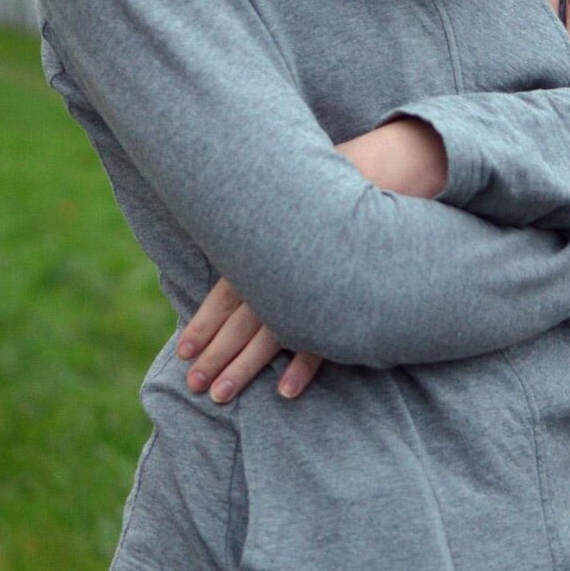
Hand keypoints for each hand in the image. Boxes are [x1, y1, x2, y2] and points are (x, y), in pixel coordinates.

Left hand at [175, 127, 434, 404]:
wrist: (387, 174)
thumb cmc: (336, 186)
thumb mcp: (287, 204)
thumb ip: (267, 232)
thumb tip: (249, 251)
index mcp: (260, 248)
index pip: (222, 295)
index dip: (201, 325)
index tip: (183, 351)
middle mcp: (278, 269)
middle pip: (237, 323)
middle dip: (213, 356)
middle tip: (194, 387)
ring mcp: (309, 286)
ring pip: (267, 338)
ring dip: (241, 368)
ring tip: (220, 396)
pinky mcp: (344, 297)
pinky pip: (320, 340)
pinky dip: (302, 367)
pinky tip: (285, 392)